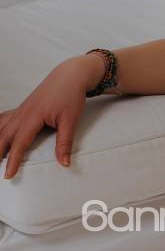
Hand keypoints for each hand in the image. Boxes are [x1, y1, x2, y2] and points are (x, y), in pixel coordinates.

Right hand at [0, 54, 105, 178]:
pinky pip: (5, 118)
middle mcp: (23, 113)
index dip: (13, 160)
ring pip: (2, 127)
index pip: (20, 143)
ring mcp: (21, 109)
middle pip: (4, 135)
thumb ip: (65, 143)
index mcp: (33, 117)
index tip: (8, 174)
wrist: (70, 75)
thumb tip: (64, 163)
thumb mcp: (70, 120)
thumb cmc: (71, 95)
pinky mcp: (23, 107)